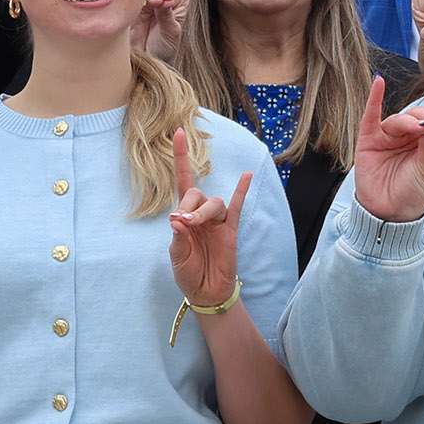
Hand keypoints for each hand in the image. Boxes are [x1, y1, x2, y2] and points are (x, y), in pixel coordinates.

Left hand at [167, 128, 249, 307]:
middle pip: (197, 194)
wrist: (206, 291)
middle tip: (183, 224)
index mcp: (184, 216)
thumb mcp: (177, 256)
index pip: (182, 182)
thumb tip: (178, 220)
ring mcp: (217, 220)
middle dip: (189, 206)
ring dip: (203, 211)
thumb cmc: (188, 273)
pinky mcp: (231, 229)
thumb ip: (178, 238)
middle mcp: (201, 214)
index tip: (178, 132)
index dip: (180, 158)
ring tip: (194, 226)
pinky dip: (241, 190)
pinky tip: (247, 175)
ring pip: (214, 203)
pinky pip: (237, 206)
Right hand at [351, 62, 423, 224]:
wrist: (390, 214)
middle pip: (417, 113)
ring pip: (398, 119)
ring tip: (415, 130)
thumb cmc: (413, 192)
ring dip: (407, 121)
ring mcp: (387, 136)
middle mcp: (407, 134)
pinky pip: (371, 116)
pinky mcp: (369, 140)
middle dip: (423, 117)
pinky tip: (378, 82)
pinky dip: (374, 99)